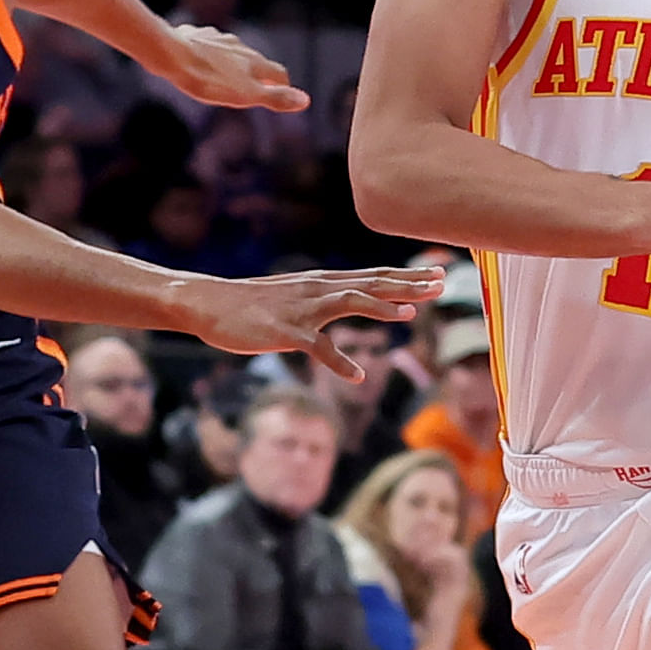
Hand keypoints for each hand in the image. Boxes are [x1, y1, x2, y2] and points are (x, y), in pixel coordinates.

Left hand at [156, 23, 305, 113]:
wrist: (172, 56)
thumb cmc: (209, 80)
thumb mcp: (245, 96)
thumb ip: (274, 98)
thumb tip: (305, 100)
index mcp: (254, 62)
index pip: (278, 73)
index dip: (281, 86)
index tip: (280, 93)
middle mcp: (240, 46)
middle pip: (256, 61)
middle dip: (257, 74)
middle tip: (253, 88)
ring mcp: (217, 38)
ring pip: (232, 50)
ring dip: (233, 62)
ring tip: (226, 74)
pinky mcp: (196, 35)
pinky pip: (207, 43)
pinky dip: (209, 52)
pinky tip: (199, 59)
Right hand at [179, 262, 447, 383]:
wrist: (209, 303)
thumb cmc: (252, 304)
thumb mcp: (295, 295)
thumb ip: (324, 297)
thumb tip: (349, 299)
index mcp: (323, 283)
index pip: (374, 276)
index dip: (408, 275)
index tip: (439, 273)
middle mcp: (319, 290)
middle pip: (371, 284)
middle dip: (408, 284)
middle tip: (441, 284)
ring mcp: (303, 310)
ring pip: (349, 303)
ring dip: (380, 308)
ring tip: (409, 315)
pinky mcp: (286, 332)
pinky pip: (317, 348)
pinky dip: (338, 362)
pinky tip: (357, 377)